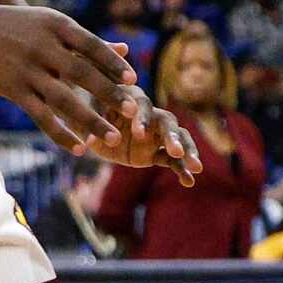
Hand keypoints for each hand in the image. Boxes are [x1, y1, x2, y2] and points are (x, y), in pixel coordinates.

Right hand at [0, 3, 136, 149]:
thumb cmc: (19, 26)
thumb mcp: (52, 25)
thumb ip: (87, 42)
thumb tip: (125, 52)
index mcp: (57, 27)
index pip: (92, 45)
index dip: (112, 63)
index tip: (133, 79)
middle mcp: (43, 48)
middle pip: (82, 73)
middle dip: (108, 93)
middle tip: (132, 109)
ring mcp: (28, 71)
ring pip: (63, 100)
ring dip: (90, 121)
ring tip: (112, 138)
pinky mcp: (14, 90)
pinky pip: (42, 117)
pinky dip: (61, 134)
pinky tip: (80, 148)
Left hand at [81, 90, 202, 182]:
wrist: (94, 132)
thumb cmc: (89, 118)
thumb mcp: (86, 120)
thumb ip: (92, 128)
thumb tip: (92, 139)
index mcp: (133, 100)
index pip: (143, 106)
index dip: (143, 119)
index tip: (139, 134)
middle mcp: (150, 115)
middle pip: (168, 122)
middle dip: (173, 136)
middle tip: (177, 151)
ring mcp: (156, 135)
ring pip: (178, 140)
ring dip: (187, 152)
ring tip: (197, 168)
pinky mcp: (157, 152)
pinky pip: (172, 160)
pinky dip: (181, 170)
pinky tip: (189, 182)